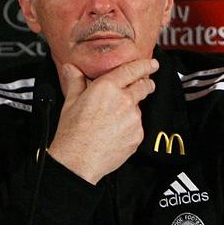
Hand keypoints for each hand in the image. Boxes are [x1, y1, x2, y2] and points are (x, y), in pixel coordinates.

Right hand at [48, 58, 157, 184]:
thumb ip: (75, 82)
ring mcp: (134, 118)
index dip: (145, 65)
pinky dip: (130, 126)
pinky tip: (115, 131)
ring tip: (113, 118)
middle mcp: (124, 100)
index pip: (132, 70)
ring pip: (139, 107)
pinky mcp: (138, 134)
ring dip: (132, 108)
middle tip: (144, 84)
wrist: (78, 160)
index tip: (152, 64)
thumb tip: (71, 68)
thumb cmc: (72, 132)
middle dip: (146, 84)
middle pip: (144, 86)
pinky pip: (138, 125)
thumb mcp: (70, 102)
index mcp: (107, 88)